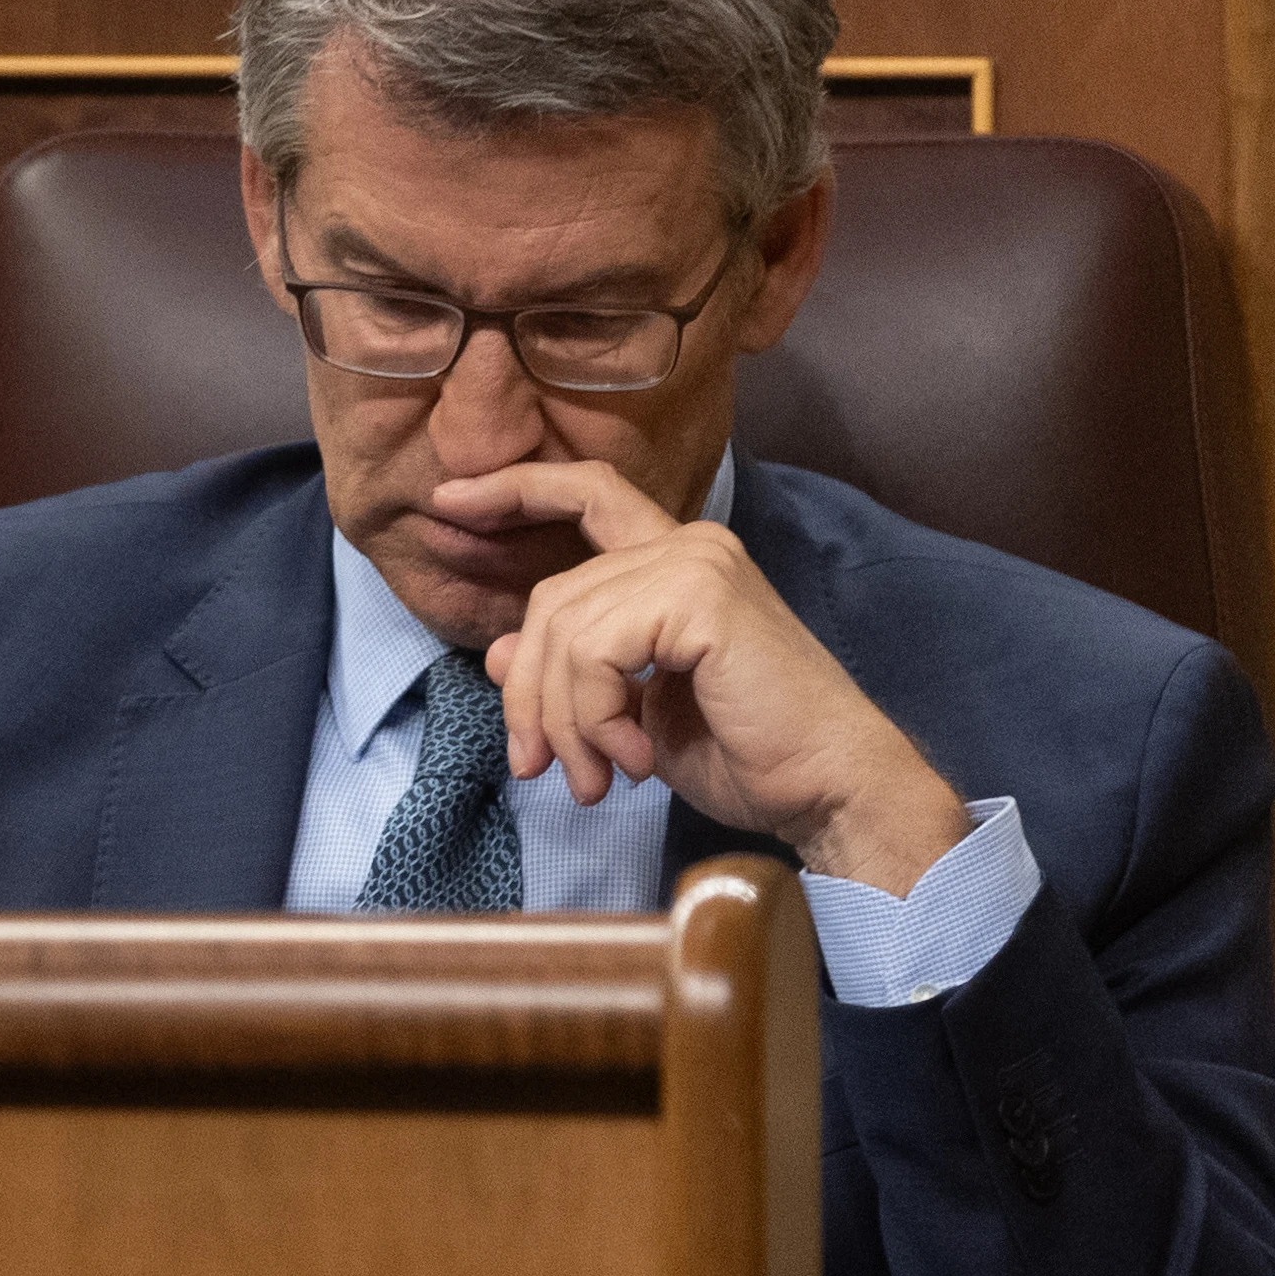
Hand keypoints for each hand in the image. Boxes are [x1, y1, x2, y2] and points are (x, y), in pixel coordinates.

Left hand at [438, 460, 972, 894]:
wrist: (825, 787)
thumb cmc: (745, 752)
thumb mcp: (630, 713)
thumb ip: (571, 672)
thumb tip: (499, 650)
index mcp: (675, 561)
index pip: (585, 493)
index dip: (514, 488)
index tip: (448, 502)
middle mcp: (686, 546)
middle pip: (551, 600)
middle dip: (530, 695)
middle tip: (541, 767)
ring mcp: (694, 564)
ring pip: (563, 632)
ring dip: (563, 723)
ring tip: (594, 779)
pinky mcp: (699, 597)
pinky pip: (594, 652)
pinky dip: (593, 717)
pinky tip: (631, 760)